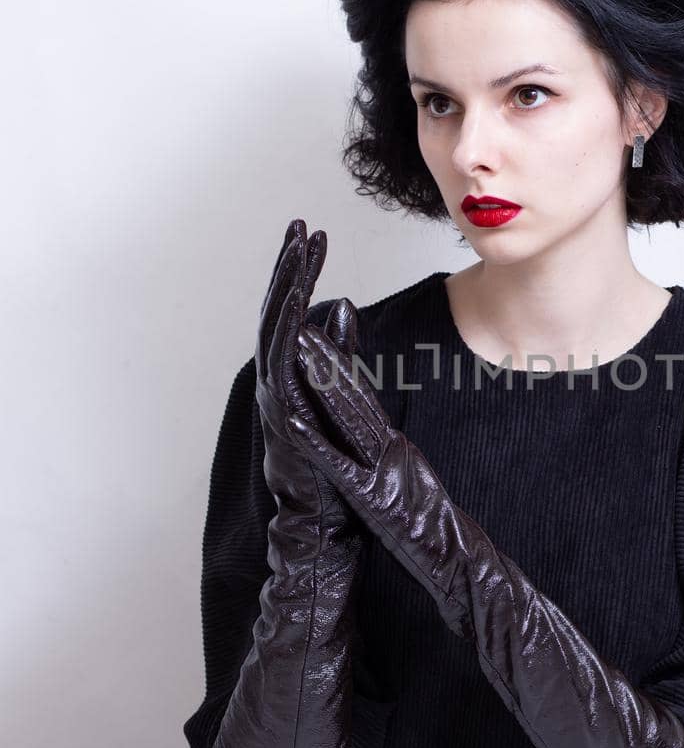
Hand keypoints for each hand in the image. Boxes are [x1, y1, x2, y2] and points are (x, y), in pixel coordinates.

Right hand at [255, 219, 357, 533]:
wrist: (324, 520)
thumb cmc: (334, 465)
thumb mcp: (342, 393)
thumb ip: (339, 351)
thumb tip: (342, 305)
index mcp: (291, 375)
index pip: (292, 312)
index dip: (299, 272)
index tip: (312, 233)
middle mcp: (277, 382)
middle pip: (279, 313)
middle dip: (289, 268)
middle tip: (301, 226)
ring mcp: (278, 402)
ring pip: (278, 333)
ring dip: (289, 291)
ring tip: (302, 252)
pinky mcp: (286, 423)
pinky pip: (285, 375)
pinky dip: (288, 343)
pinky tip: (298, 313)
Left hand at [286, 317, 474, 616]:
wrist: (464, 563)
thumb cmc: (438, 533)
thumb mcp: (411, 484)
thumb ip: (394, 463)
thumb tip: (381, 446)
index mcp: (394, 448)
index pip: (363, 400)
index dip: (338, 368)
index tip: (316, 338)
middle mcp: (391, 450)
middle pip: (355, 398)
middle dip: (327, 361)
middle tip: (301, 327)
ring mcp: (384, 472)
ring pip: (349, 420)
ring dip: (322, 385)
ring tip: (298, 352)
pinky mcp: (375, 499)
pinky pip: (340, 469)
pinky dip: (317, 445)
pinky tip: (295, 424)